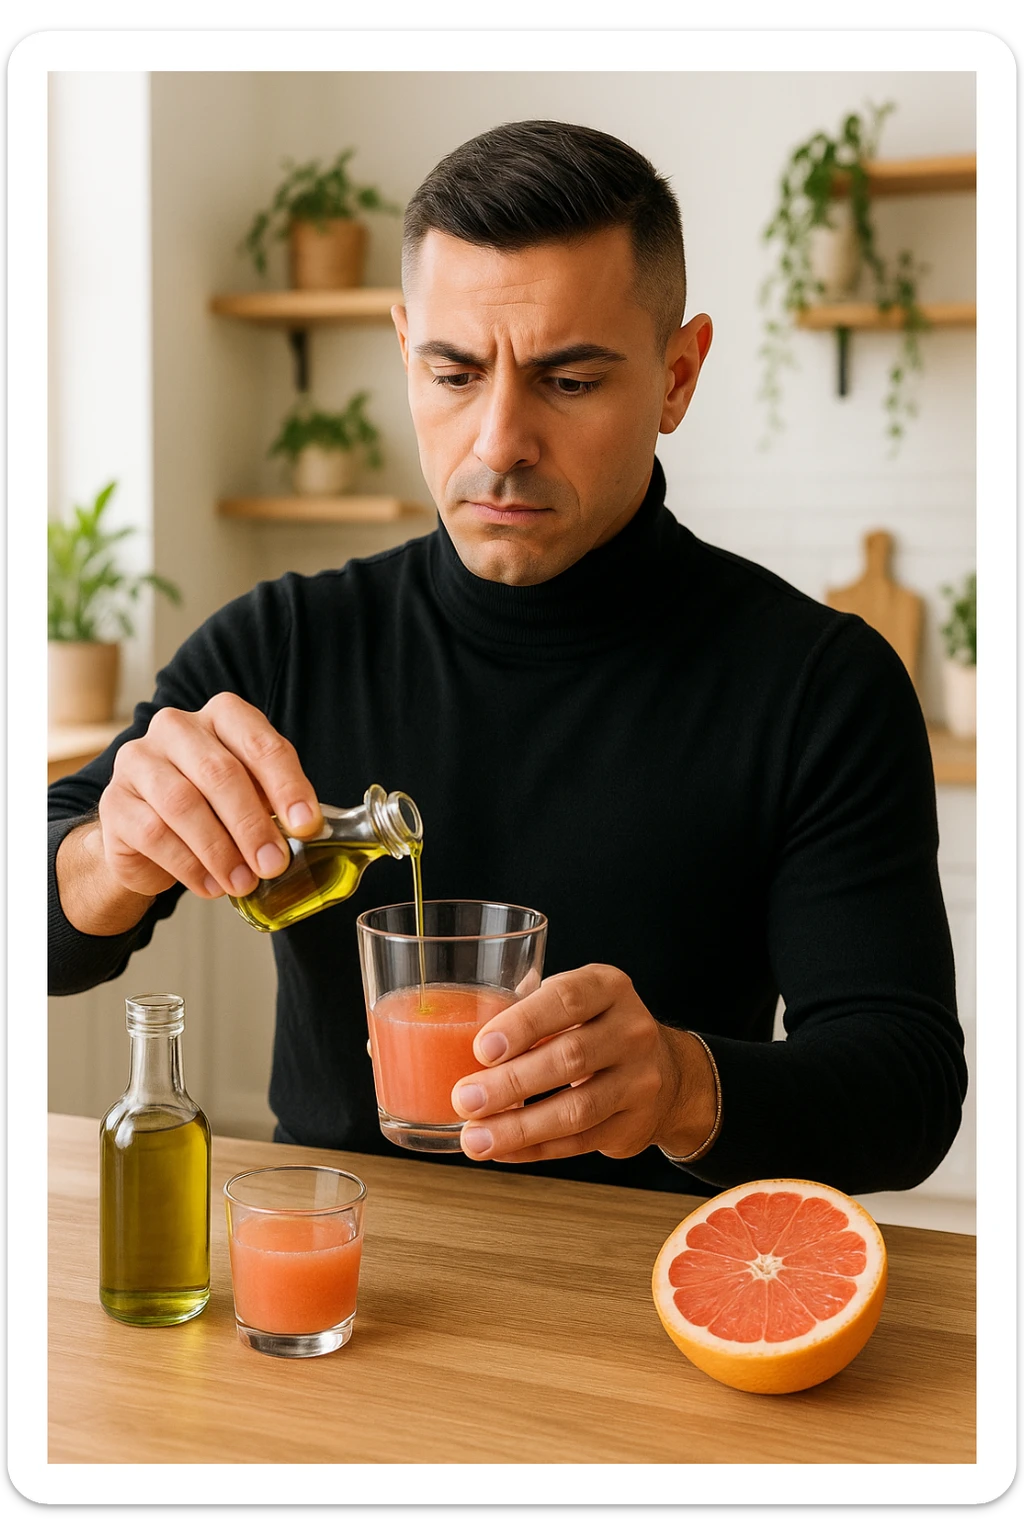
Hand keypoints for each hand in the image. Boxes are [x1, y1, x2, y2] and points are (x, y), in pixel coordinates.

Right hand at [92, 692, 321, 902]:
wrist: (147, 836)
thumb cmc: (211, 808)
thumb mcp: (250, 796)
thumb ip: (274, 803)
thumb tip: (307, 829)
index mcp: (220, 716)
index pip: (258, 743)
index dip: (287, 785)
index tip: (307, 826)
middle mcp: (175, 728)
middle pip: (219, 772)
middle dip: (252, 824)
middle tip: (274, 863)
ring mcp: (138, 761)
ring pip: (182, 803)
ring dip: (220, 850)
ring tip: (243, 882)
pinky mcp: (115, 801)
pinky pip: (153, 833)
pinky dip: (189, 866)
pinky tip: (211, 886)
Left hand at [450, 964, 718, 1164]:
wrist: (665, 1073)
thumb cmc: (595, 1030)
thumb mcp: (572, 1002)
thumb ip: (523, 1009)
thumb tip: (448, 1035)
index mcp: (608, 988)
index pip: (567, 999)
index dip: (523, 1024)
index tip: (481, 1048)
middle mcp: (632, 1030)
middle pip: (569, 1057)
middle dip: (511, 1083)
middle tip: (465, 1098)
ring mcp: (640, 1081)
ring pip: (576, 1109)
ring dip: (519, 1127)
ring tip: (475, 1138)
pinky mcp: (634, 1125)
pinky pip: (578, 1142)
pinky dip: (534, 1148)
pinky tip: (502, 1150)